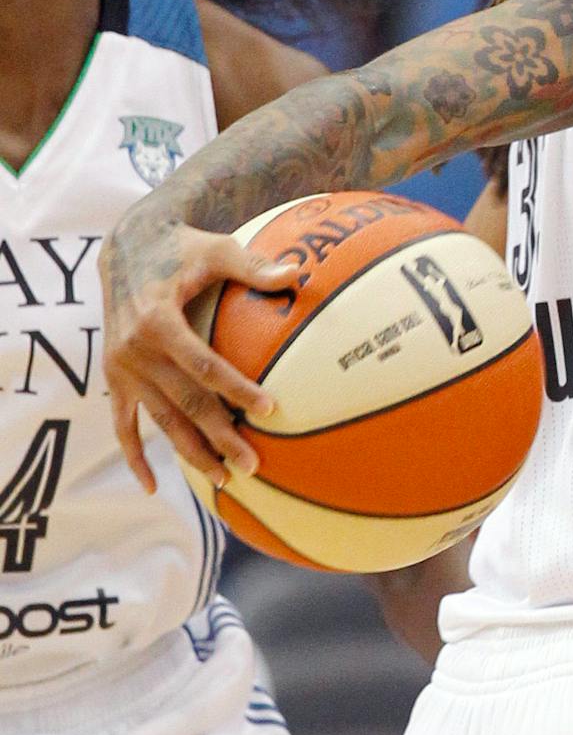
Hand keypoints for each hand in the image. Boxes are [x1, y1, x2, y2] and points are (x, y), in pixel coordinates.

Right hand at [98, 210, 297, 493]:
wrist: (126, 247)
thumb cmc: (182, 248)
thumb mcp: (217, 248)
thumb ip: (253, 265)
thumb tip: (298, 273)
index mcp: (157, 320)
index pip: (204, 365)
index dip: (237, 389)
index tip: (271, 409)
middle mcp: (133, 350)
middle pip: (184, 402)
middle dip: (219, 436)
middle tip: (254, 464)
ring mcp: (121, 369)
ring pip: (160, 420)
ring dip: (190, 452)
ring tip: (224, 479)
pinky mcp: (114, 379)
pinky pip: (123, 425)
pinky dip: (136, 457)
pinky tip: (154, 487)